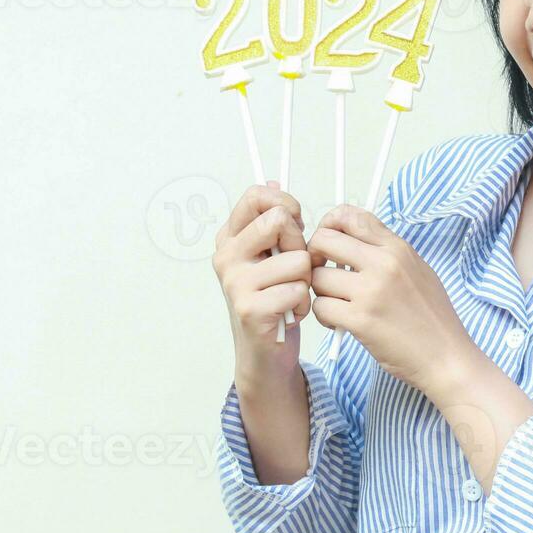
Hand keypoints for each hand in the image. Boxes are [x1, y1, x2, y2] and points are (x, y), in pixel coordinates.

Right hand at [212, 183, 313, 386]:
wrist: (263, 352)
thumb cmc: (273, 299)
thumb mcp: (270, 256)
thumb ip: (272, 222)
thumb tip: (273, 180)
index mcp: (230, 238)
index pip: (256, 196)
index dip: (285, 203)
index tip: (296, 222)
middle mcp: (226, 256)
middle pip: (278, 221)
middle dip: (300, 244)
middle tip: (295, 268)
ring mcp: (235, 282)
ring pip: (297, 259)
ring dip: (306, 280)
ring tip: (292, 295)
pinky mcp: (250, 309)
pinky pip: (297, 290)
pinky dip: (303, 304)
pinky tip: (290, 313)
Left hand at [307, 203, 480, 398]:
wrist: (446, 357)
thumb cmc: (433, 318)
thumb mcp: (418, 270)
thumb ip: (387, 252)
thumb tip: (352, 240)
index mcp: (398, 248)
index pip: (351, 216)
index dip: (330, 224)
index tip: (328, 242)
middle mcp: (384, 263)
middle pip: (324, 240)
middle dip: (315, 256)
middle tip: (324, 274)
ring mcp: (371, 291)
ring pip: (317, 277)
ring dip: (320, 292)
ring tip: (337, 304)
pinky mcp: (360, 320)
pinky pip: (320, 307)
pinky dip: (324, 316)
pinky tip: (339, 323)